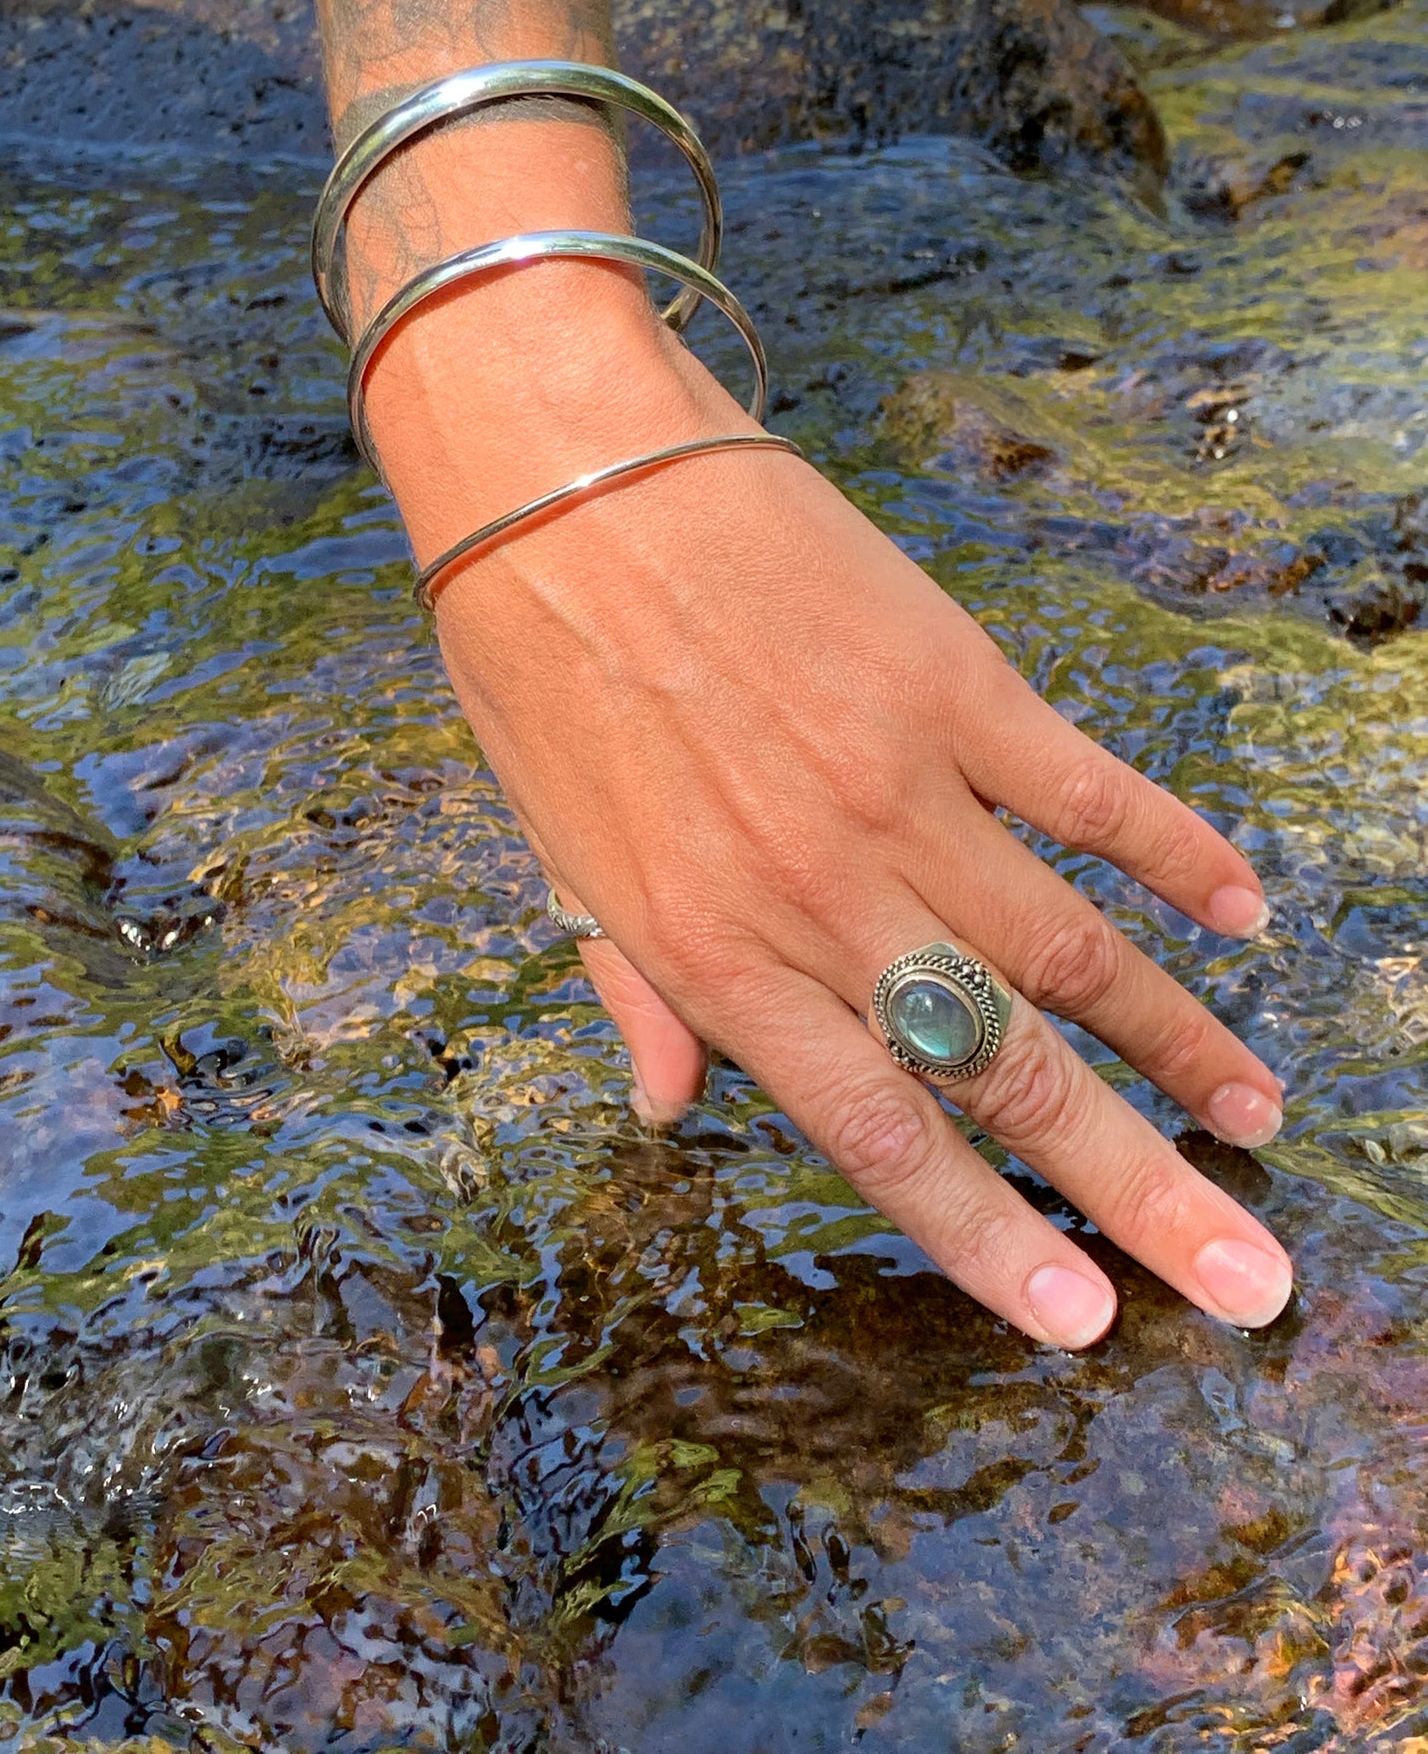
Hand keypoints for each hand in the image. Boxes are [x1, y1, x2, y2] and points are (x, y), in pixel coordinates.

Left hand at [371, 271, 1291, 1349]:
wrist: (559, 471)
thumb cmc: (534, 667)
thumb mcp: (555, 856)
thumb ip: (633, 992)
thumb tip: (667, 1111)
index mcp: (714, 954)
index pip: (877, 1132)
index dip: (985, 1237)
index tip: (1084, 1319)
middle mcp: (822, 895)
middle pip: (1006, 1066)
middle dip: (1133, 1188)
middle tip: (1246, 1277)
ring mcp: (902, 787)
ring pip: (1073, 948)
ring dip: (1179, 1041)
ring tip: (1257, 1115)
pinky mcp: (956, 684)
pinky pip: (1092, 791)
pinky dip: (1176, 853)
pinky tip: (1245, 910)